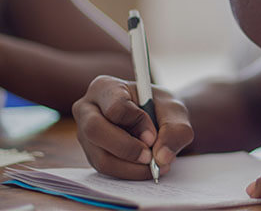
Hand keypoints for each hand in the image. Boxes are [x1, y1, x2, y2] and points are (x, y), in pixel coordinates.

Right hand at [73, 75, 193, 179]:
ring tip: (155, 164)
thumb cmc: (161, 109)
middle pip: (95, 130)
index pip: (115, 107)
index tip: (154, 135)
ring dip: (131, 167)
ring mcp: (85, 133)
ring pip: (101, 157)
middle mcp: (87, 109)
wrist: (159, 121)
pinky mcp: (91, 153)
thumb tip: (161, 156)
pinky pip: (106, 169)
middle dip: (127, 148)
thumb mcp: (175, 112)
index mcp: (105, 87)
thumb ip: (175, 130)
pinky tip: (146, 168)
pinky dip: (129, 173)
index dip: (137, 123)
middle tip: (151, 158)